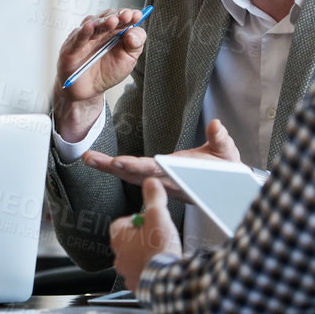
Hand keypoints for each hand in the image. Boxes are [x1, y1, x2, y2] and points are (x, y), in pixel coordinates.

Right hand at [53, 8, 147, 141]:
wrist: (88, 91)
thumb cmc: (107, 73)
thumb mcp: (128, 60)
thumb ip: (135, 45)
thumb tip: (134, 32)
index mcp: (115, 32)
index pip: (122, 18)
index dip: (129, 15)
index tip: (137, 15)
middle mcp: (99, 32)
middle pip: (107, 17)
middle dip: (117, 16)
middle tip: (126, 16)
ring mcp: (85, 37)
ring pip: (93, 24)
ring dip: (103, 21)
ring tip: (112, 21)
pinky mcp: (71, 47)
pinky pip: (77, 38)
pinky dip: (83, 32)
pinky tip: (90, 27)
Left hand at [83, 119, 241, 198]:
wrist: (223, 188)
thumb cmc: (224, 170)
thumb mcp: (227, 154)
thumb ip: (221, 140)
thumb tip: (216, 125)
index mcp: (178, 174)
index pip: (154, 170)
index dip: (136, 166)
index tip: (119, 162)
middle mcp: (164, 181)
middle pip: (133, 174)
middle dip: (111, 167)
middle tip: (91, 159)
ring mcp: (158, 182)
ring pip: (128, 175)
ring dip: (107, 167)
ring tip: (87, 158)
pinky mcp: (154, 180)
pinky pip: (130, 175)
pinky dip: (113, 168)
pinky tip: (97, 162)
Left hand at [109, 178, 181, 288]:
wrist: (167, 279)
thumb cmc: (159, 250)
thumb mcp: (158, 215)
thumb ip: (153, 197)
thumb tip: (150, 183)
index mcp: (119, 239)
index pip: (121, 223)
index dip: (136, 220)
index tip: (148, 221)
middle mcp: (119, 257)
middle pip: (128, 242)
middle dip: (142, 238)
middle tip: (157, 237)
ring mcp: (127, 273)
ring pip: (135, 259)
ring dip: (146, 255)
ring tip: (160, 252)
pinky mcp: (137, 286)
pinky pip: (142, 275)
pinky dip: (150, 271)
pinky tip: (161, 266)